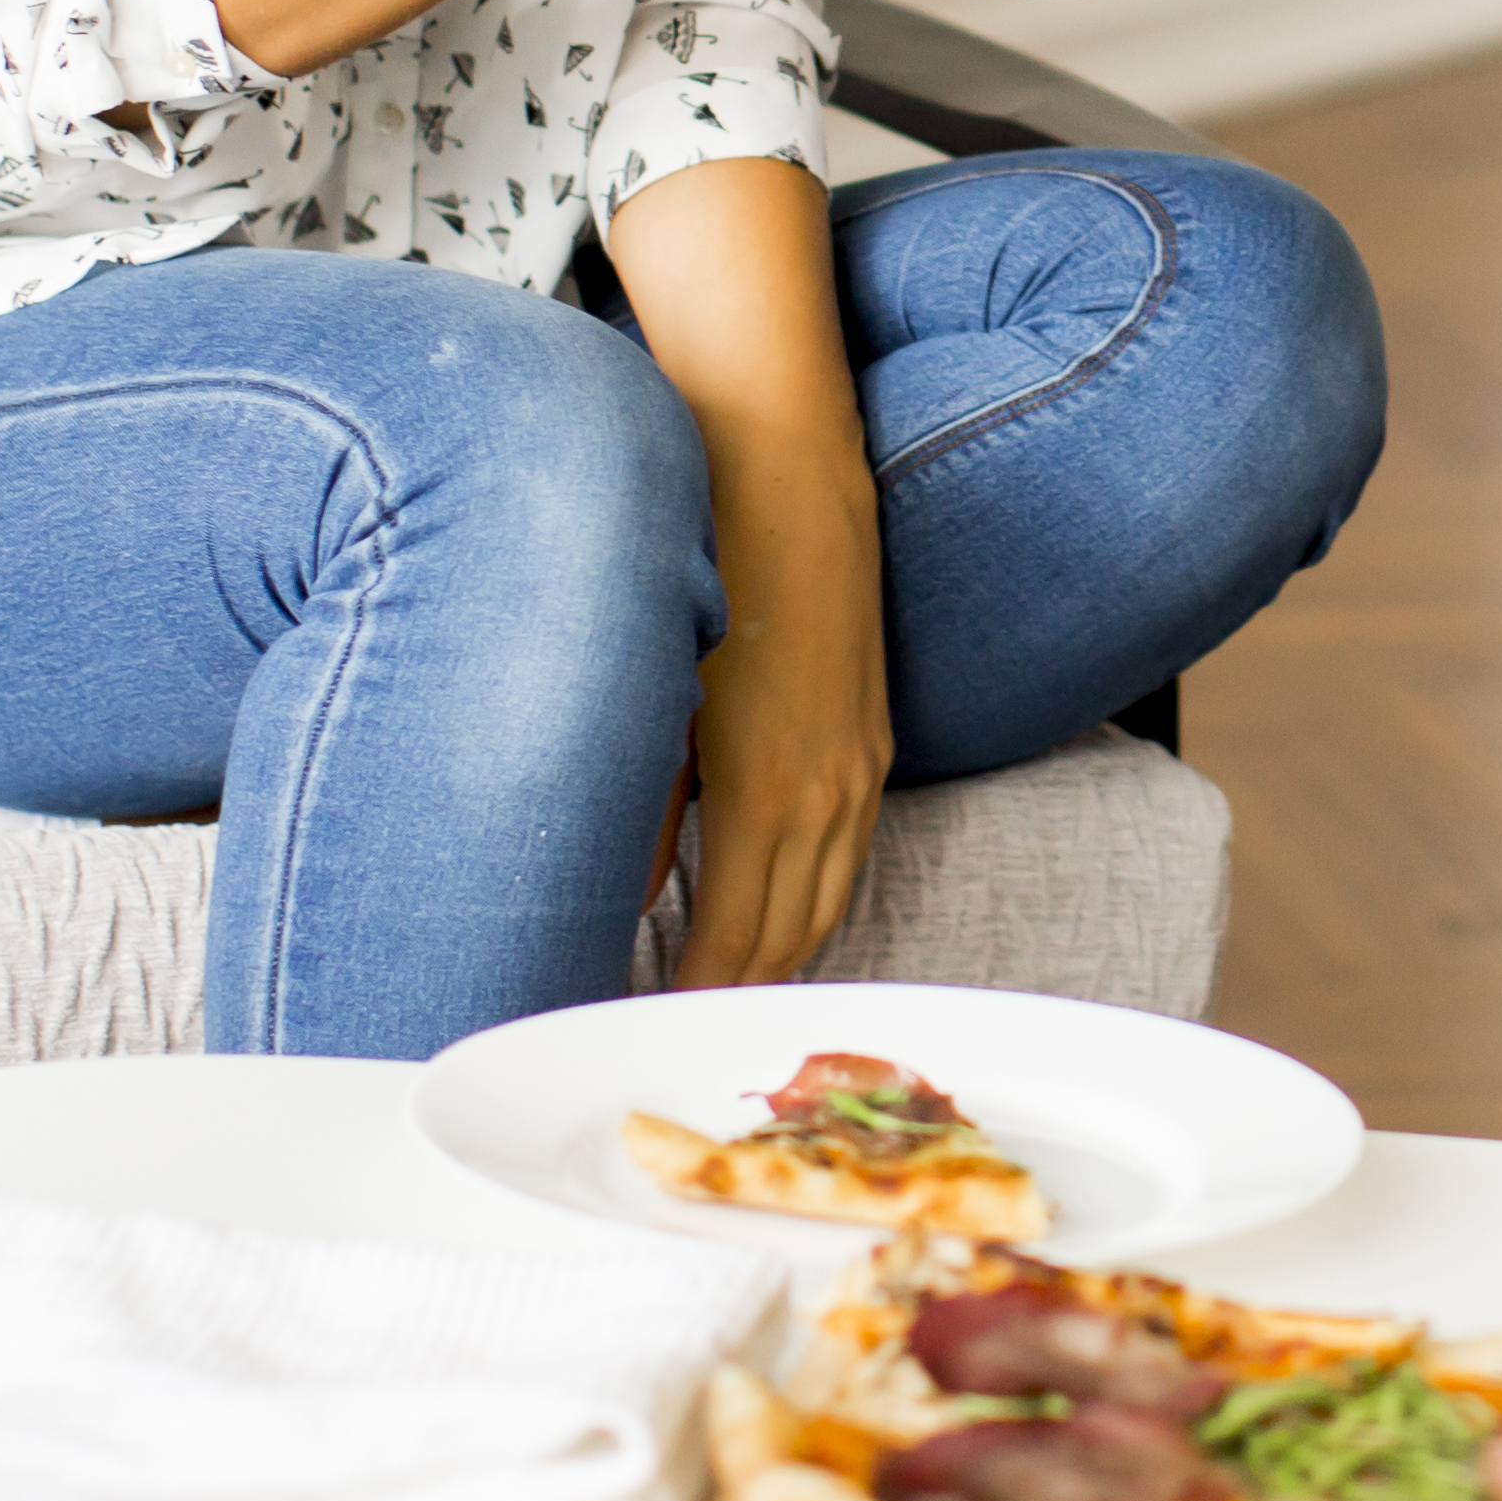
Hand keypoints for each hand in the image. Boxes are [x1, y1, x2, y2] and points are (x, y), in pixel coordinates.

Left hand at [675, 513, 892, 987]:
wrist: (787, 474)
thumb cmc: (707, 570)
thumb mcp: (657, 694)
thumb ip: (649, 808)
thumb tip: (628, 894)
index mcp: (765, 792)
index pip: (733, 939)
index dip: (696, 993)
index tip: (655, 1023)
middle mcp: (827, 792)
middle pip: (789, 936)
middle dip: (741, 990)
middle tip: (685, 1026)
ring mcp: (860, 766)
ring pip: (830, 900)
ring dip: (783, 953)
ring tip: (729, 988)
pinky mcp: (872, 737)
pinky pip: (851, 853)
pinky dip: (815, 899)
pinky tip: (779, 907)